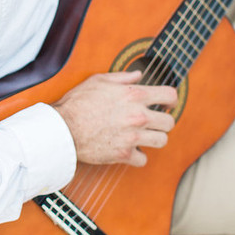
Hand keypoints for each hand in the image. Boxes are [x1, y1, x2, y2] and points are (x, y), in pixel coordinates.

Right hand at [53, 70, 176, 166]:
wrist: (63, 128)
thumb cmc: (77, 103)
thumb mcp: (98, 80)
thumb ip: (122, 77)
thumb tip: (138, 75)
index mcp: (134, 95)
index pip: (169, 95)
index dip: (171, 100)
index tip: (167, 104)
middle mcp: (138, 116)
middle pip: (169, 122)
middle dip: (163, 122)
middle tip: (154, 123)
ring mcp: (133, 136)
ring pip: (162, 141)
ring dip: (154, 139)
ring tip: (143, 137)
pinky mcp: (124, 154)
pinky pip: (143, 159)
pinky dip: (137, 156)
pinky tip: (130, 150)